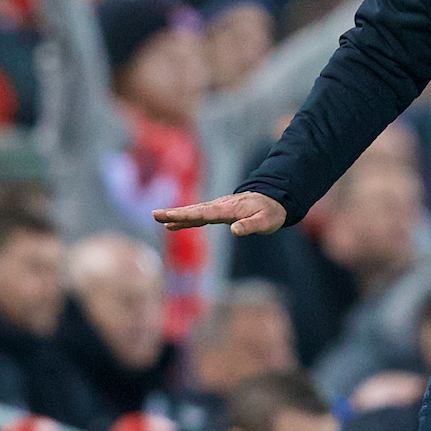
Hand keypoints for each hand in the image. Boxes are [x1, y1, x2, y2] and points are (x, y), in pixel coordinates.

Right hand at [152, 192, 285, 235]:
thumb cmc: (271, 213)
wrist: (276, 200)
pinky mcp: (220, 212)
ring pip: (195, 212)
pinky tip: (174, 224)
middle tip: (154, 215)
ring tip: (158, 218)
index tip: (167, 216)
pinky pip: (199, 215)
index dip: (184, 215)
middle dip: (174, 213)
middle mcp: (220, 206)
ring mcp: (219, 208)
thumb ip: (250, 226)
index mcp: (228, 209)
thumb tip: (234, 230)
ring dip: (177, 215)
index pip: (202, 213)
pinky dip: (186, 218)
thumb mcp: (265, 222)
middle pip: (194, 210)